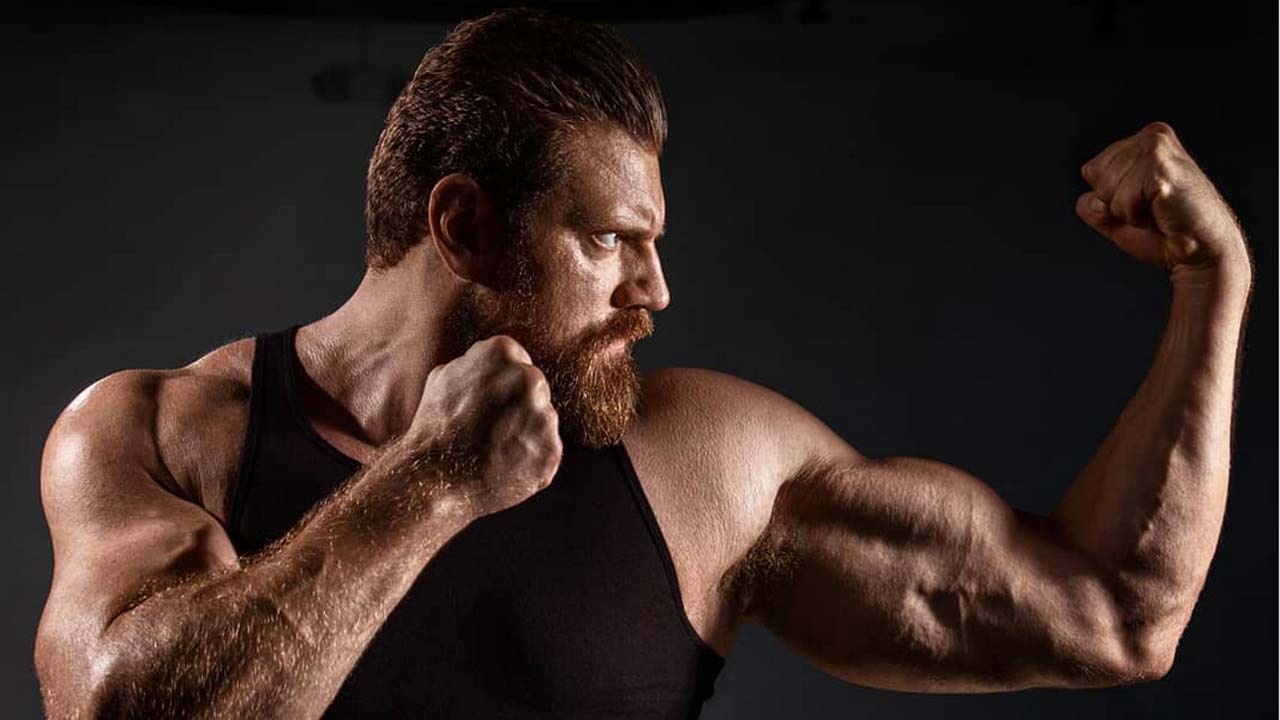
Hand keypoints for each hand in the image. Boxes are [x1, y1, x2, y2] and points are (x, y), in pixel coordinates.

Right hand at [405, 335, 562, 516]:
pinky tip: (505, 467)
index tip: (485, 406)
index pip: (519, 363)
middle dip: (519, 408)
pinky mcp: (551, 451)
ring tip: (494, 450)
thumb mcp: (445, 377)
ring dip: (527, 434)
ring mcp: (543, 416)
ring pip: (543, 421)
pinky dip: (532, 461)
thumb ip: (479, 363)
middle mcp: (529, 379)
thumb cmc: (434, 428)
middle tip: (490, 430)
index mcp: (503, 352)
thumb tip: (498, 360)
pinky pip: (547, 451)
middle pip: (536, 390)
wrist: (433, 479)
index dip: (502, 388)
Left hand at [1076, 122, 1248, 275]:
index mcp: (1144, 140)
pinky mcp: (1160, 170)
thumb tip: (1092, 200)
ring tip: (1158, 211)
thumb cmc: (1167, 232)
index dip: (1110, 197)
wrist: (1202, 251)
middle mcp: (1152, 137)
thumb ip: (1093, 204)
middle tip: (1152, 209)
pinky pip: (1120, 202)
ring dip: (1127, 211)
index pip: (1091, 170)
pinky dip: (1135, 218)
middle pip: (1095, 178)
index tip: (1143, 203)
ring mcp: (1157, 150)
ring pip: (1105, 190)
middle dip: (1117, 203)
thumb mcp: (1118, 215)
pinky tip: (1162, 215)